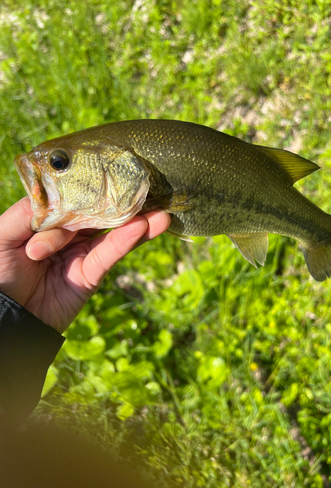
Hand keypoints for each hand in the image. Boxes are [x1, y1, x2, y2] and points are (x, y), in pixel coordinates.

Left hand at [0, 198, 169, 332]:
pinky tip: (142, 227)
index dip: (88, 186)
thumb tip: (57, 191)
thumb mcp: (2, 236)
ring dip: (136, 220)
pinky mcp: (91, 275)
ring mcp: (82, 253)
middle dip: (120, 200)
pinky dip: (125, 241)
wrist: (5, 317)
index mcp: (48, 221)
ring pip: (111, 232)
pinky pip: (108, 255)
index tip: (110, 170)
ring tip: (159, 210)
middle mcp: (68, 234)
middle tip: (145, 185)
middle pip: (98, 212)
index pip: (72, 197)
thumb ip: (27, 212)